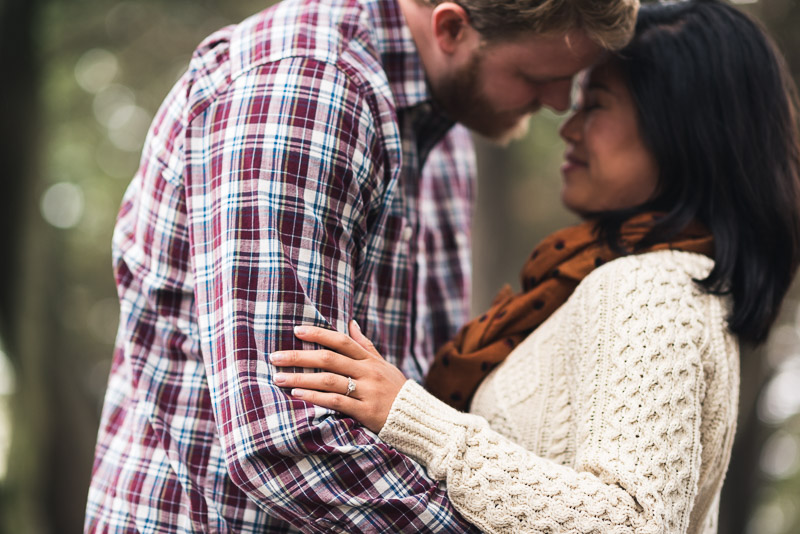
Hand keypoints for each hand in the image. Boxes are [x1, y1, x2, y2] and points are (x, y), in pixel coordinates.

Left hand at [269, 320, 406, 432]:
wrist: (418, 419)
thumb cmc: (396, 390)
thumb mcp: (384, 365)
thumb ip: (366, 346)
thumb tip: (352, 323)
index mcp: (370, 360)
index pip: (341, 341)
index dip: (318, 334)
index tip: (296, 331)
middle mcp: (368, 373)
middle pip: (329, 359)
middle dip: (299, 356)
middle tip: (275, 357)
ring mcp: (367, 392)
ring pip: (329, 380)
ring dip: (301, 378)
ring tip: (279, 377)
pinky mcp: (366, 412)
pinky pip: (337, 402)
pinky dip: (316, 397)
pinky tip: (298, 395)